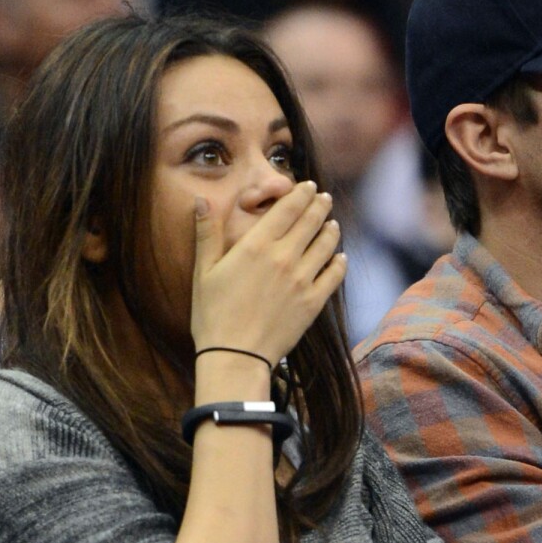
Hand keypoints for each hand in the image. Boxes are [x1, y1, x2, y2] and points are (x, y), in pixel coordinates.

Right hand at [190, 181, 346, 366]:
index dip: (301, 194)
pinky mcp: (313, 302)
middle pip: (311, 221)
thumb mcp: (204, 271)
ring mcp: (302, 280)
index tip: (309, 186)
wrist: (235, 356)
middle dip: (320, 205)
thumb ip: (207, 232)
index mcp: (256, 245)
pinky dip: (339, 263)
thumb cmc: (212, 314)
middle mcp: (284, 257)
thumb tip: (201, 199)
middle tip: (324, 198)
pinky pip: (334, 275)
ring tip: (333, 224)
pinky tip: (340, 258)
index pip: (287, 208)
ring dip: (331, 230)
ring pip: (326, 244)